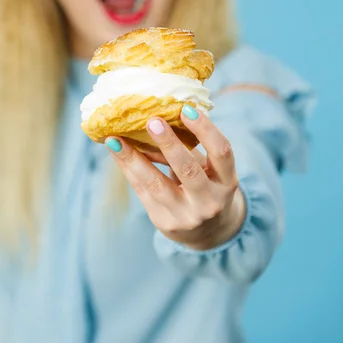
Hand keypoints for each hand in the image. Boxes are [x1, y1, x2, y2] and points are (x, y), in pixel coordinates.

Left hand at [105, 105, 245, 250]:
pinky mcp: (164, 222)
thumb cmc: (205, 187)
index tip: (186, 108)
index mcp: (227, 182)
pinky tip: (116, 151)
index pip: (222, 152)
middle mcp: (210, 202)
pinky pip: (142, 192)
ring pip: (157, 184)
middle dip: (169, 144)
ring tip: (115, 139)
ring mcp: (187, 216)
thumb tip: (156, 119)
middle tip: (151, 121)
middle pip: (188, 170)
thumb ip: (189, 148)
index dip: (206, 129)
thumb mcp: (207, 170)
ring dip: (133, 159)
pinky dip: (128, 169)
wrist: (207, 233)